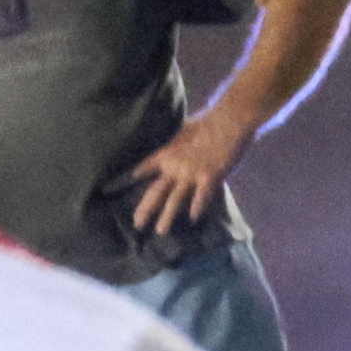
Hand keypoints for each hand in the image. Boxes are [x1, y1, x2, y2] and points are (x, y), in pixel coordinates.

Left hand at [120, 109, 250, 237]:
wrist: (228, 120)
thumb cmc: (208, 122)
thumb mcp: (184, 131)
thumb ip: (177, 144)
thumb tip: (175, 147)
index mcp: (167, 153)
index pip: (146, 167)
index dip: (135, 176)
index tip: (122, 186)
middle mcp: (175, 166)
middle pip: (156, 191)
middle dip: (146, 209)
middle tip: (136, 223)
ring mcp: (191, 173)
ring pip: (175, 199)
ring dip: (167, 216)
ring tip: (160, 231)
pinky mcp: (210, 177)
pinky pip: (201, 196)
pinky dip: (197, 207)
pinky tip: (193, 219)